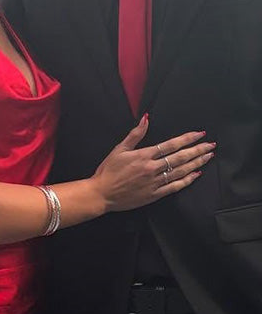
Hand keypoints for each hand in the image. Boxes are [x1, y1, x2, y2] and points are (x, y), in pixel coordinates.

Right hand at [92, 115, 215, 212]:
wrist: (102, 194)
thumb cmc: (108, 171)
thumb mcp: (119, 149)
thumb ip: (135, 134)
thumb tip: (146, 118)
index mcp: (144, 155)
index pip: (171, 145)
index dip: (187, 139)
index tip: (199, 134)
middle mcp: (152, 168)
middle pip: (181, 157)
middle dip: (198, 150)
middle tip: (211, 145)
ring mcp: (155, 182)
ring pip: (181, 171)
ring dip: (196, 163)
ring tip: (208, 157)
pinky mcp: (154, 195)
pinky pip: (175, 186)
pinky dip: (187, 180)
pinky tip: (196, 174)